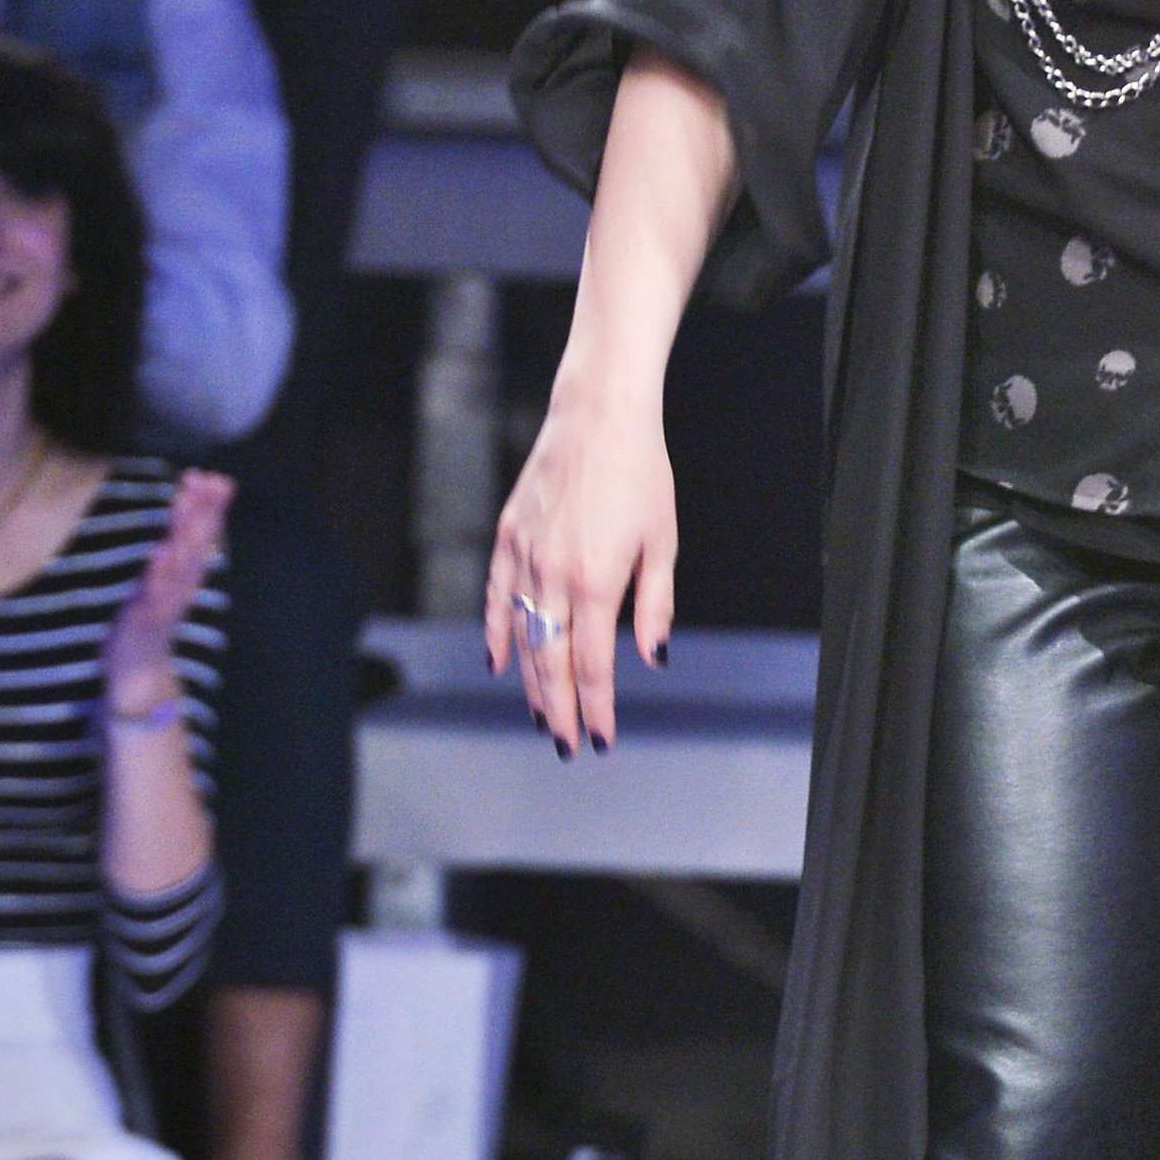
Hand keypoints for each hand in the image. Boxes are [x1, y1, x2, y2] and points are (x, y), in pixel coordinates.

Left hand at [101, 466, 232, 715]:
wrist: (139, 675)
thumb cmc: (145, 625)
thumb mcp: (159, 587)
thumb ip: (169, 557)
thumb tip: (172, 527)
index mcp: (184, 576)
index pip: (201, 535)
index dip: (210, 507)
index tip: (215, 476)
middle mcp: (181, 586)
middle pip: (197, 543)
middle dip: (204, 510)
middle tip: (211, 480)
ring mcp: (166, 600)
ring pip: (180, 561)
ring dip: (184, 530)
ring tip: (187, 501)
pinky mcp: (148, 617)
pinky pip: (156, 591)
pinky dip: (159, 571)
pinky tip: (160, 550)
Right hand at [487, 381, 680, 751]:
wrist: (599, 415)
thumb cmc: (641, 475)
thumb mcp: (662, 543)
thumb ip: (654, 606)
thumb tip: (652, 657)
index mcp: (596, 581)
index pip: (591, 665)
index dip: (596, 707)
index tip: (602, 738)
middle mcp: (553, 574)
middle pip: (551, 662)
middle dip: (559, 709)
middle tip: (566, 743)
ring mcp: (525, 555)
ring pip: (522, 636)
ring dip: (530, 681)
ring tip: (540, 714)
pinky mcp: (507, 535)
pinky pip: (497, 596)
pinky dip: (497, 633)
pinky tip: (500, 664)